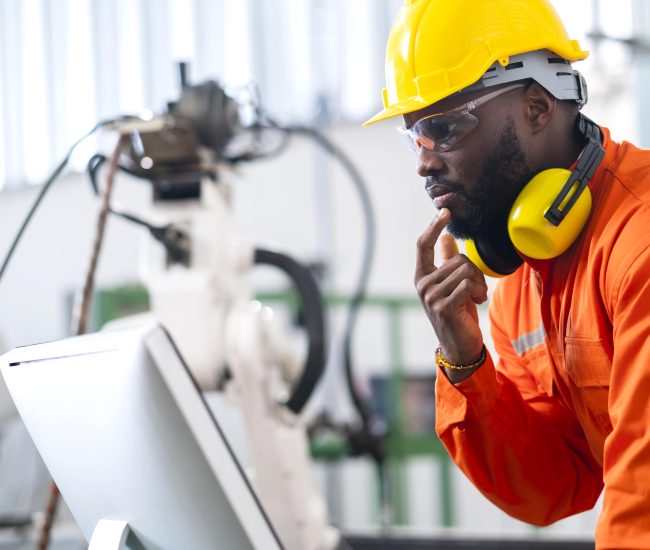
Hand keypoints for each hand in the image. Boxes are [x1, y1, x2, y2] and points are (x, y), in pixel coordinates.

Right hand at [415, 209, 487, 375]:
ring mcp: (431, 296)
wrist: (459, 346)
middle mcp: (422, 285)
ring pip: (465, 271)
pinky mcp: (444, 307)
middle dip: (474, 271)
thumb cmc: (457, 313)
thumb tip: (445, 237)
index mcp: (422, 276)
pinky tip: (477, 302)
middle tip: (476, 289)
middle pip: (456, 259)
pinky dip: (479, 291)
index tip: (445, 211)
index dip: (433, 226)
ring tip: (476, 297)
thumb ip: (446, 261)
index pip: (423, 245)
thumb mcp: (451, 284)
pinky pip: (468, 284)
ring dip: (479, 283)